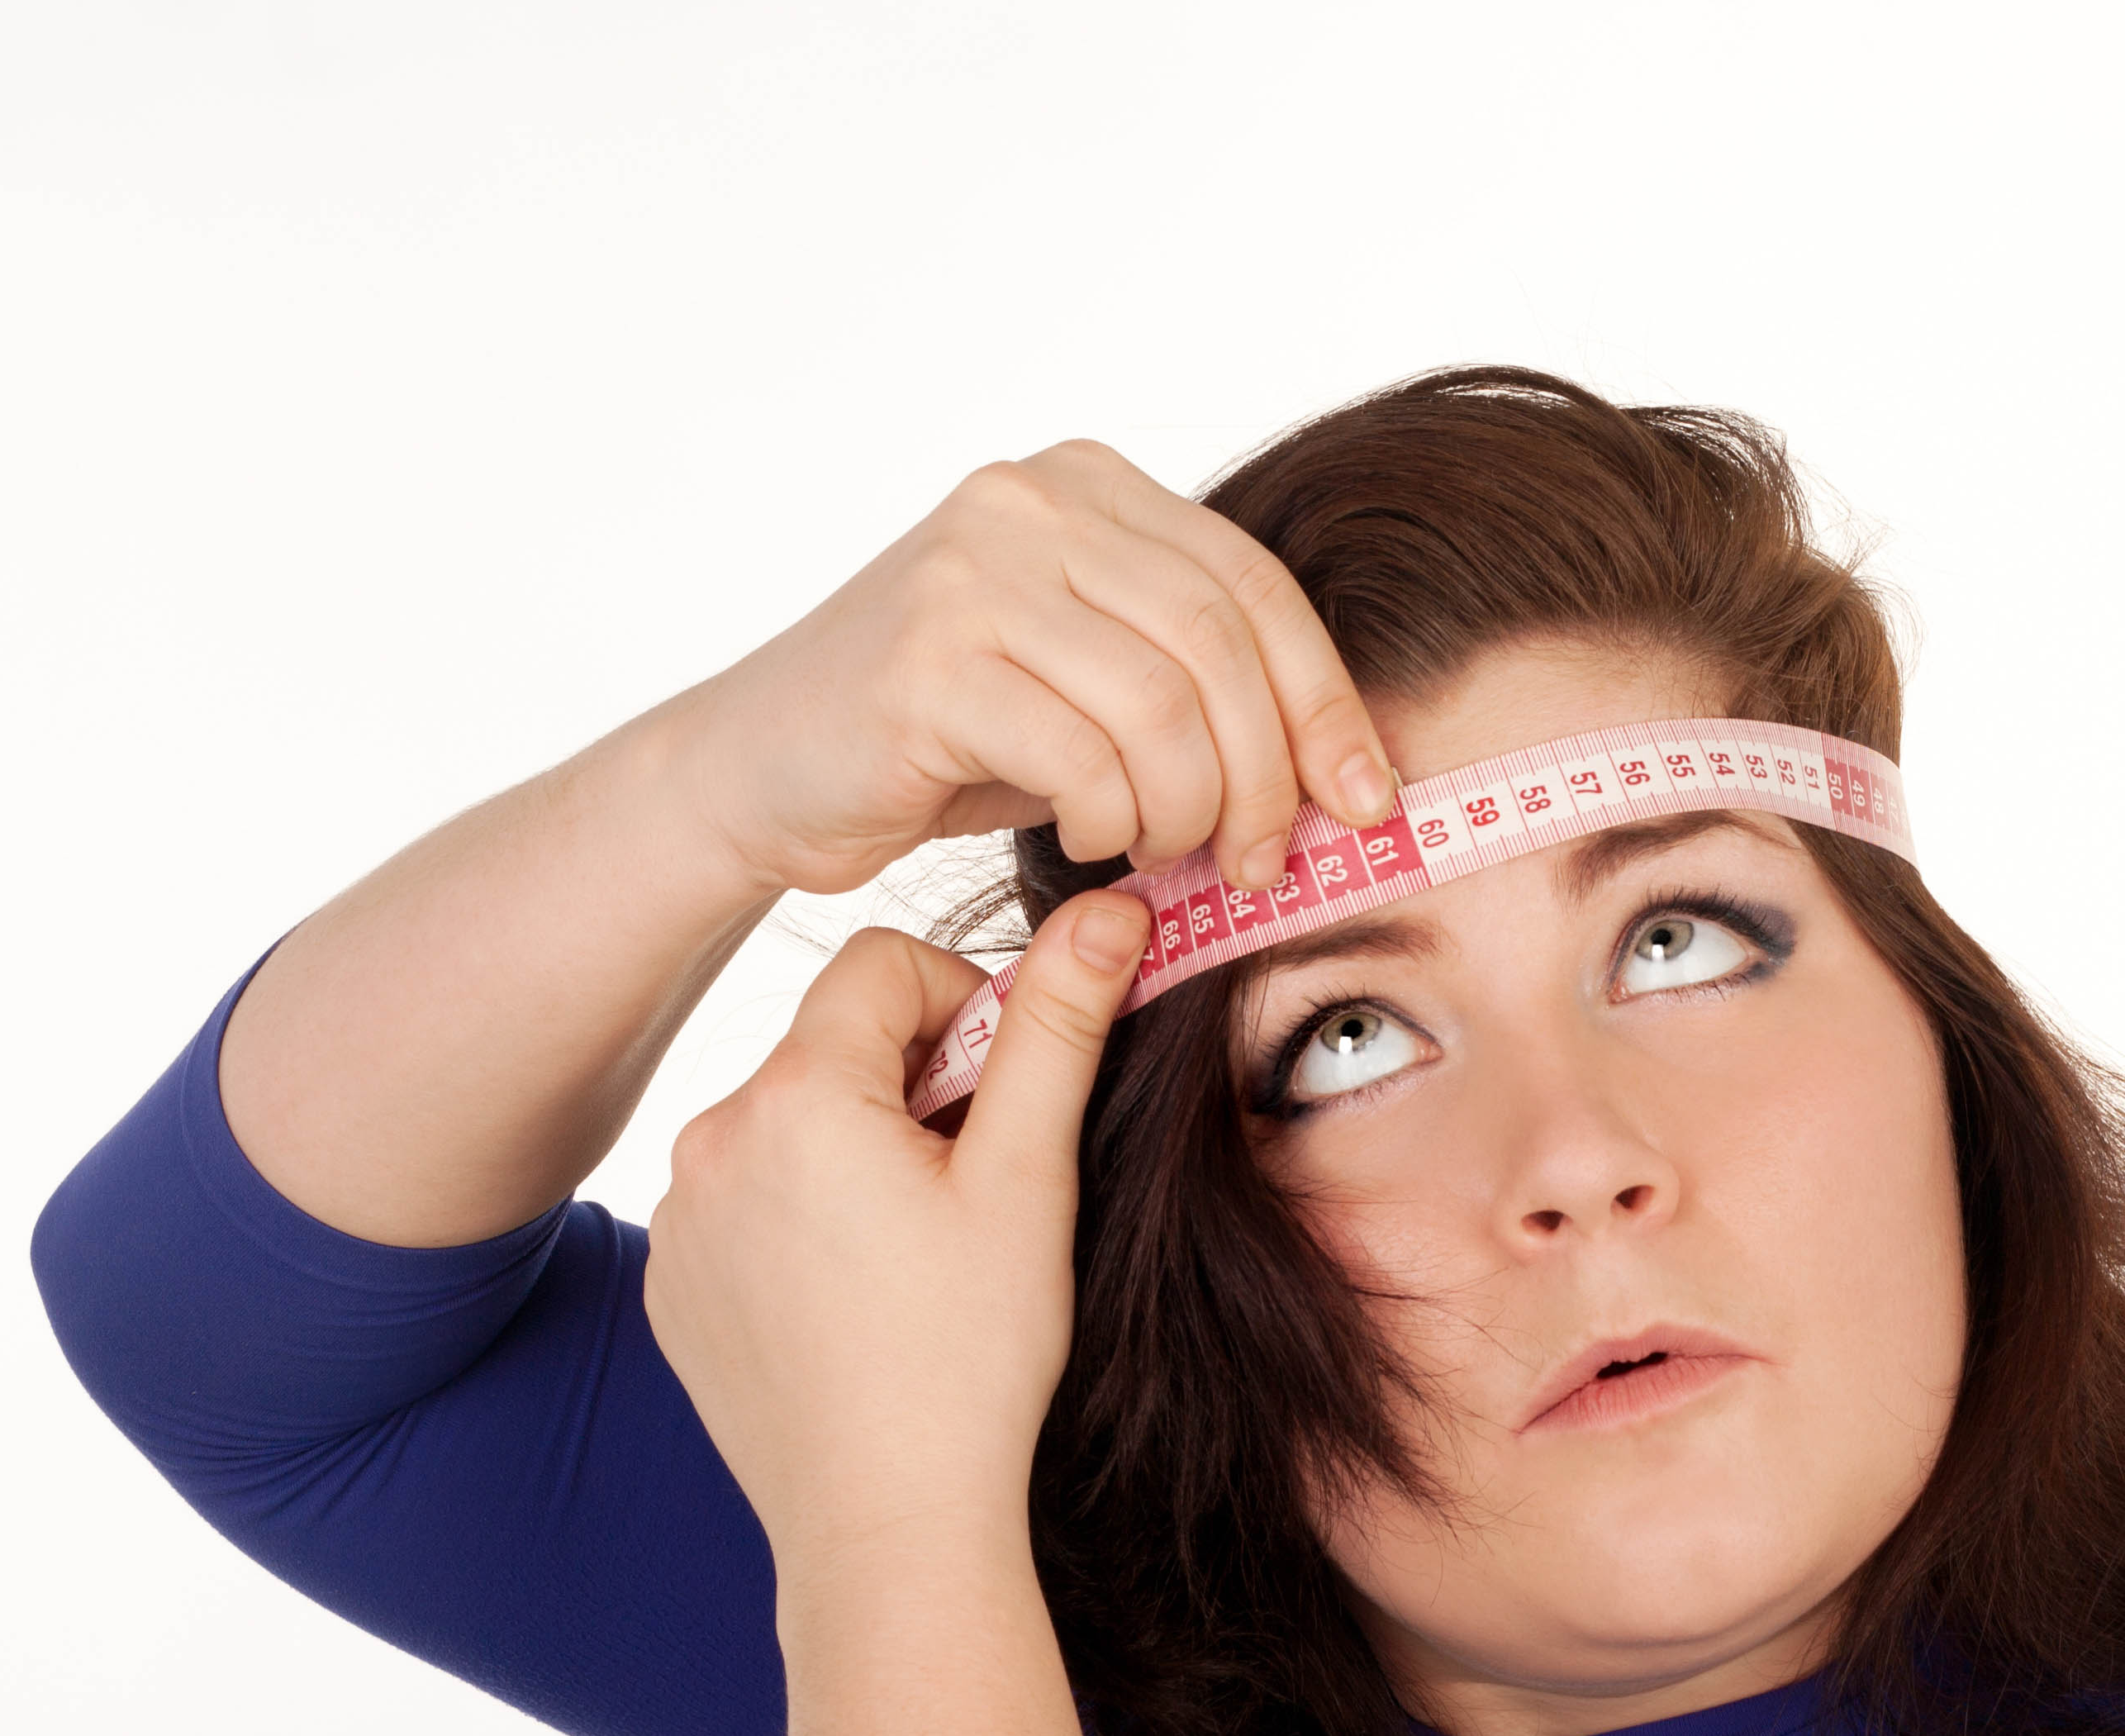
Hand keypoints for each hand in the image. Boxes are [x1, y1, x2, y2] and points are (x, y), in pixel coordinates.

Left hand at [643, 890, 1153, 1578]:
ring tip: (914, 1255)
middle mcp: (714, 1136)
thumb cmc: (970, 1358)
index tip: (1002, 1095)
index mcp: (800, 1092)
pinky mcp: (672, 1281)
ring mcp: (680, 1213)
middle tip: (972, 1189)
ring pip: (790, 1125)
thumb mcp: (1027, 1178)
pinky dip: (803, 1222)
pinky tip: (857, 1300)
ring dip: (855, 1154)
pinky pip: (745, 1203)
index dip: (962, 1008)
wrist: (885, 1525)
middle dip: (911, 1087)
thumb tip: (1107, 911)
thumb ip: (1057, 1027)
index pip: (883, 964)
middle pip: (835, 1046)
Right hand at [676, 440, 1394, 898]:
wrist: (757, 770)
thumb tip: (1349, 772)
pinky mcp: (927, 660)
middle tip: (1262, 862)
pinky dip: (1111, 819)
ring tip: (1162, 852)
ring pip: (1162, 705)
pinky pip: (1083, 756)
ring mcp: (971, 571)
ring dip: (1188, 808)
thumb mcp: (1084, 681)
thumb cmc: (942, 742)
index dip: (1326, 702)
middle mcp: (1030, 501)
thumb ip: (1189, 680)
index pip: (1254, 586)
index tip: (1367, 801)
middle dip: (1267, 773)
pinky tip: (1090, 841)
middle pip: (1221, 642)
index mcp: (1086, 484)